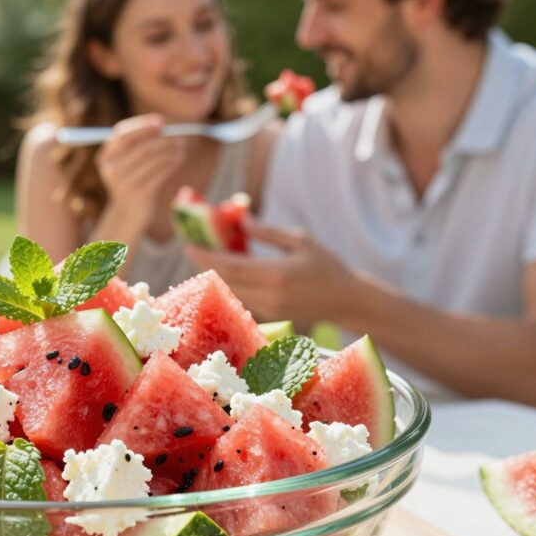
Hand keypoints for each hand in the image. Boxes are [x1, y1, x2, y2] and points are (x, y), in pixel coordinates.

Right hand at [95, 114, 185, 223]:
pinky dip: (173, 163)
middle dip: (162, 140)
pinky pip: (161, 173)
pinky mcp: (139, 194)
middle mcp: (111, 170)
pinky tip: (180, 158)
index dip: (142, 125)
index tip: (161, 121)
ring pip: (153, 159)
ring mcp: (124, 183)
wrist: (126, 216)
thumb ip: (138, 144)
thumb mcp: (126, 163)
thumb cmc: (131, 182)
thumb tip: (163, 126)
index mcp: (105, 157)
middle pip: (141, 147)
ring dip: (171, 150)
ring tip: (181, 146)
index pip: (123, 134)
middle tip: (178, 136)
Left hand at [185, 219, 357, 330]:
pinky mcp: (270, 315)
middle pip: (226, 280)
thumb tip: (241, 221)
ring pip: (231, 290)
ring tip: (210, 253)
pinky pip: (242, 296)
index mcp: (276, 274)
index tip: (189, 245)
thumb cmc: (327, 266)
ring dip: (218, 273)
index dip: (207, 257)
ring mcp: (269, 308)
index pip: (231, 267)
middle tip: (194, 246)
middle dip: (207, 264)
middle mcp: (269, 295)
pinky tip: (231, 269)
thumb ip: (268, 233)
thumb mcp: (301, 241)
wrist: (346, 301)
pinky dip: (232, 282)